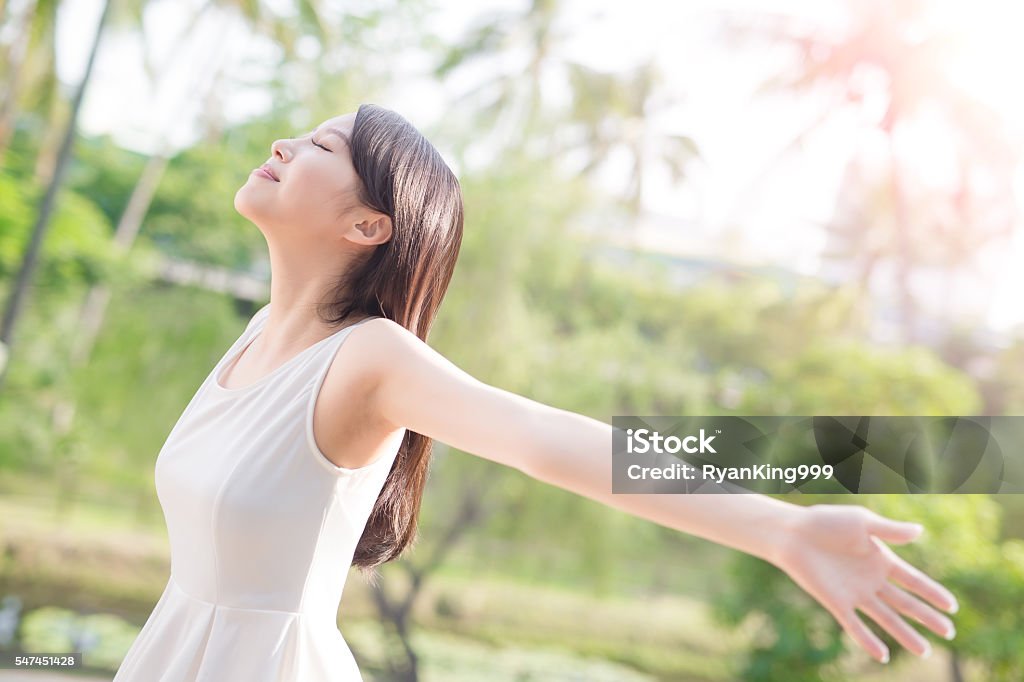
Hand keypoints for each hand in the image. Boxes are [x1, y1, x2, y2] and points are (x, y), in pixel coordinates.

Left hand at [775, 503, 958, 663]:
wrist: (792, 533)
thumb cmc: (825, 522)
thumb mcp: (861, 522)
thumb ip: (890, 531)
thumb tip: (921, 531)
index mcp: (881, 559)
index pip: (913, 581)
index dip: (932, 593)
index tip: (952, 607)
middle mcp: (871, 580)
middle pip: (905, 603)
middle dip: (927, 618)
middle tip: (950, 633)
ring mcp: (855, 593)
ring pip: (886, 618)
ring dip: (904, 634)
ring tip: (924, 651)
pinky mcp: (836, 602)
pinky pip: (854, 625)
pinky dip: (868, 640)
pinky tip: (882, 656)